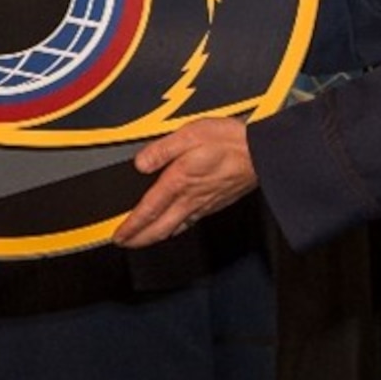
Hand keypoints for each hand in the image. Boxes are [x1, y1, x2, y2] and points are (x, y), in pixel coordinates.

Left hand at [112, 117, 257, 248]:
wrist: (262, 154)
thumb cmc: (230, 142)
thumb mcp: (189, 134)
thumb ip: (161, 149)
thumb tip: (141, 163)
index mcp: (178, 182)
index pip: (148, 211)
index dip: (130, 227)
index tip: (118, 236)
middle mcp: (190, 198)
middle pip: (159, 229)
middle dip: (139, 240)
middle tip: (125, 245)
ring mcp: (204, 204)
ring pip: (174, 229)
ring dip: (156, 237)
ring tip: (144, 239)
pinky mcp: (216, 204)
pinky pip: (189, 223)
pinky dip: (175, 230)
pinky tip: (175, 227)